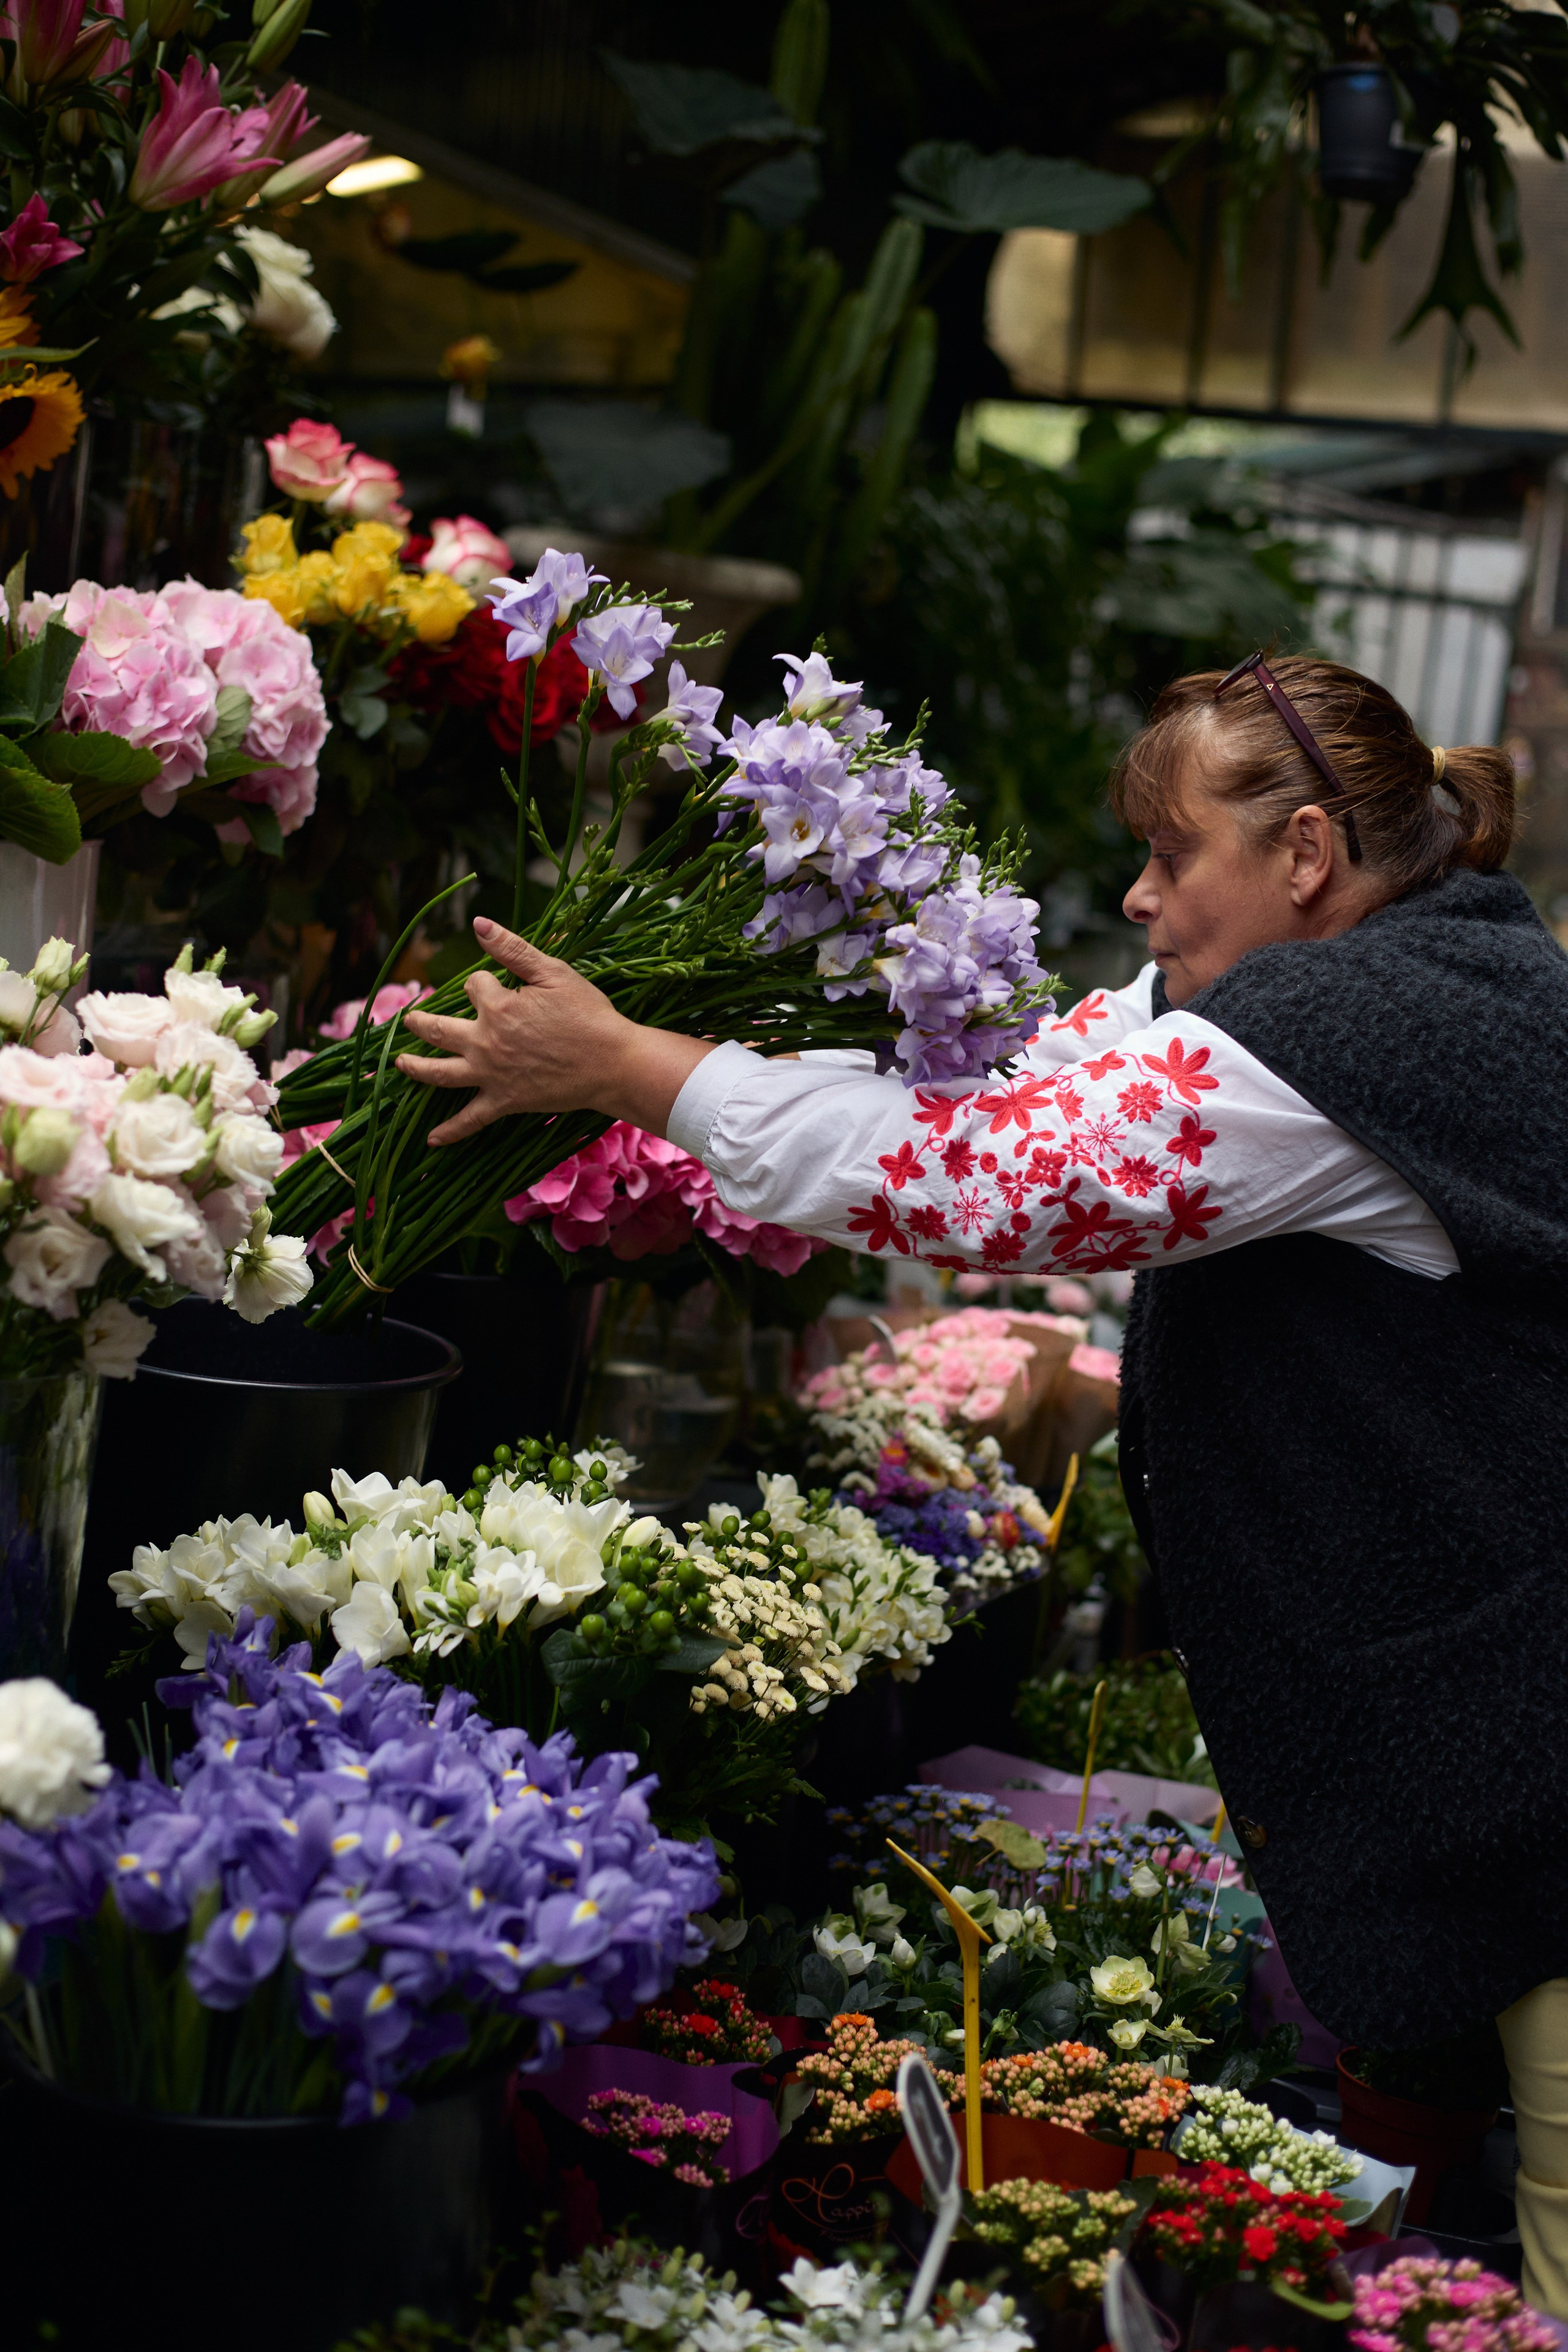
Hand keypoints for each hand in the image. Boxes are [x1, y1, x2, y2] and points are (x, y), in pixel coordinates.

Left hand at [397, 917, 714, 1145]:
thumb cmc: (588, 1015)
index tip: (503, 985)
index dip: (485, 982)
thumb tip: (479, 923)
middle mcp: (484, 1042)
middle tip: (409, 1018)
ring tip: (400, 1063)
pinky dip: (451, 1131)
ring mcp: (490, 1075)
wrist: (613, 1064)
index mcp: (497, 1007)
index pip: (473, 985)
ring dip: (416, 1067)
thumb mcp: (553, 973)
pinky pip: (471, 1120)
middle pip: (438, 1029)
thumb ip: (513, 949)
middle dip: (421, 1021)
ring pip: (440, 1073)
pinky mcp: (504, 1101)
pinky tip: (433, 1140)